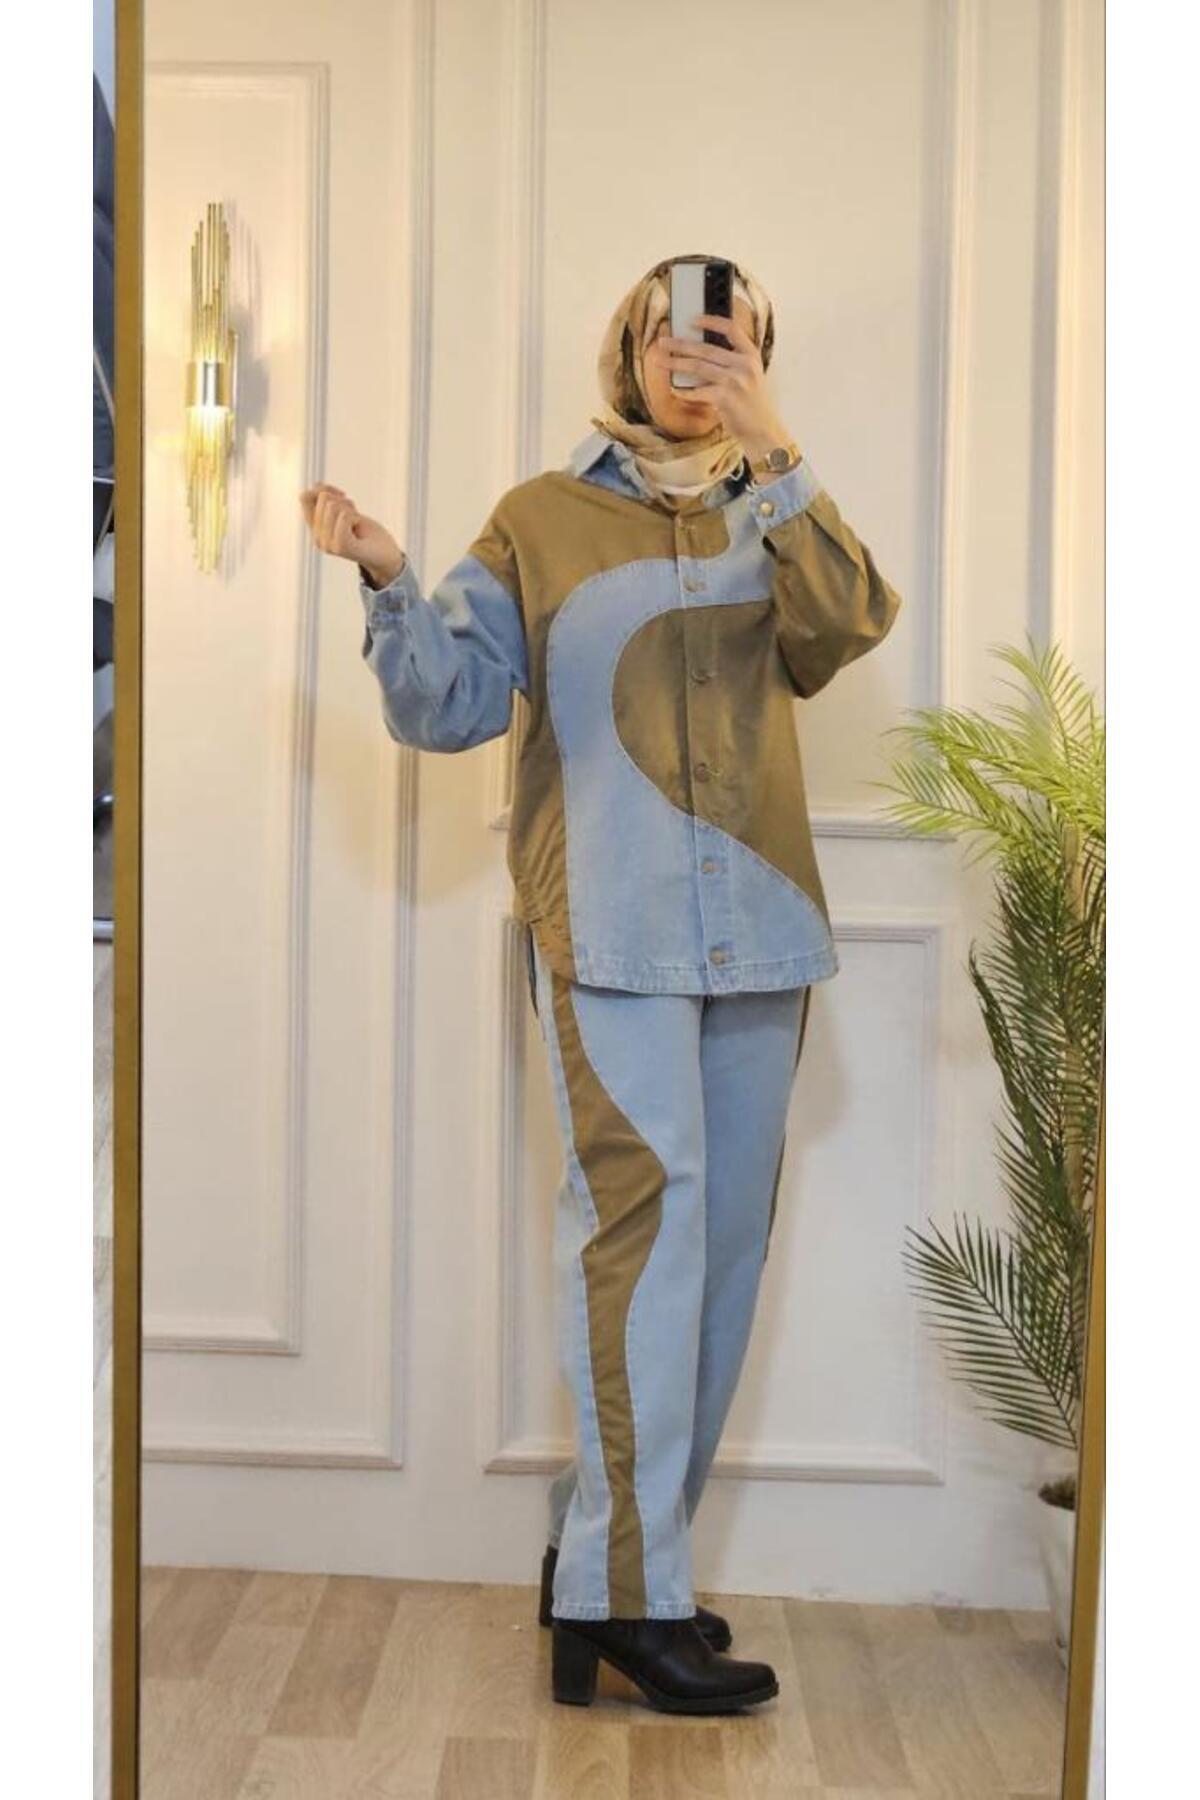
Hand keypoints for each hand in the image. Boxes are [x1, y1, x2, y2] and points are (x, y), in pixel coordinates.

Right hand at [298, 483, 405, 587]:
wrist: (387, 556)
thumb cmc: (367, 532)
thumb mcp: (345, 510)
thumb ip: (328, 499)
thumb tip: (316, 486)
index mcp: (315, 529)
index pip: (305, 497)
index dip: (324, 489)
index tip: (341, 496)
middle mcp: (317, 538)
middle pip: (324, 498)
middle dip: (343, 502)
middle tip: (354, 518)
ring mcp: (328, 544)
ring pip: (333, 505)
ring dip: (350, 509)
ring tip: (357, 524)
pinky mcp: (341, 547)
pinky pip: (344, 516)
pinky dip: (355, 516)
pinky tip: (359, 528)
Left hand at [658, 313, 793, 459]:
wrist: (763, 431)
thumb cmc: (752, 405)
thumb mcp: (750, 377)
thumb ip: (732, 362)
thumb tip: (698, 353)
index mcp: (751, 355)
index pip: (731, 329)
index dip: (711, 321)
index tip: (692, 320)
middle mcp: (744, 365)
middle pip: (706, 348)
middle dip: (680, 344)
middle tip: (662, 342)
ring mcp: (735, 381)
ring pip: (697, 367)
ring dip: (675, 363)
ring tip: (659, 360)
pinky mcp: (725, 398)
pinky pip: (697, 391)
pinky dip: (684, 390)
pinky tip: (673, 388)